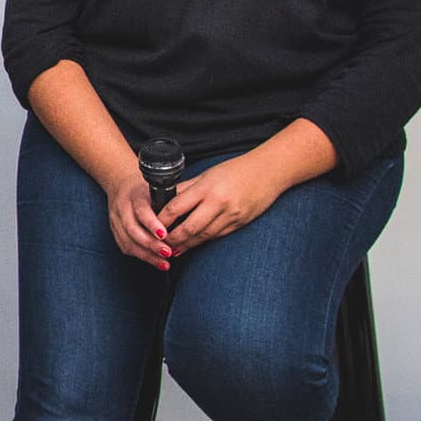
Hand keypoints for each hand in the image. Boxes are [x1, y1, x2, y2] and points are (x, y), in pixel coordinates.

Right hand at [105, 172, 173, 269]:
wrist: (121, 186)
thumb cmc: (145, 190)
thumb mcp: (157, 189)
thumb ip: (168, 201)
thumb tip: (184, 220)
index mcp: (134, 195)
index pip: (141, 210)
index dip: (152, 224)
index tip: (164, 234)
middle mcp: (122, 208)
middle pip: (133, 229)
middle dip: (151, 244)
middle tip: (168, 252)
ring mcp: (115, 220)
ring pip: (128, 241)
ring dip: (146, 255)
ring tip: (163, 263)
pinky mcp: (114, 232)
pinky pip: (125, 247)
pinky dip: (140, 256)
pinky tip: (153, 261)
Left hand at [161, 153, 284, 252]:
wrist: (268, 172)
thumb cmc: (235, 170)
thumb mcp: (207, 175)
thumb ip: (186, 188)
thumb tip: (164, 200)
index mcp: (206, 188)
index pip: (176, 207)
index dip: (161, 220)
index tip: (152, 226)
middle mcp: (218, 203)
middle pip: (188, 227)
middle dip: (172, 239)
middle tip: (159, 245)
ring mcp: (230, 215)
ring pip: (202, 236)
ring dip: (186, 245)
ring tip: (172, 250)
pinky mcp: (239, 223)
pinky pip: (216, 236)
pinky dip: (201, 242)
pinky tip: (192, 246)